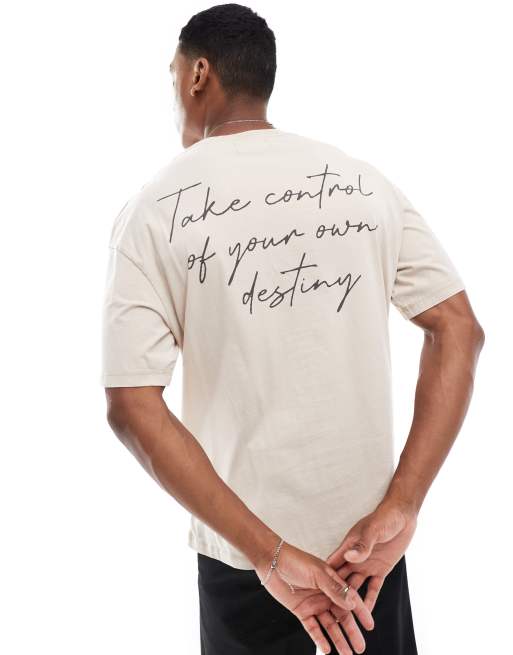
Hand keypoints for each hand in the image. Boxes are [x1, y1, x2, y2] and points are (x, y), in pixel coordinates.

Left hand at [255, 540, 374, 653]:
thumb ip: (334, 589)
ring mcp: (314, 604)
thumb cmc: (295, 560)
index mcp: (332, 582)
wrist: (272, 562)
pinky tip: (326, 649)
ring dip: (338, 639)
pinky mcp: (301, 611)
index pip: (351, 599)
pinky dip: (319, 639)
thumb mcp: (317, 573)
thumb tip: (352, 603)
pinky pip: (313, 628)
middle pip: (342, 616)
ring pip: (329, 625)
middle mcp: (325, 595)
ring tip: (347, 654)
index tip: (370, 625)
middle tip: (360, 647)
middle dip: (352, 632)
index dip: (361, 612)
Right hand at [325, 497, 417, 617]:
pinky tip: (366, 613)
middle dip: (333, 596)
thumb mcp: (373, 530)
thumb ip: (362, 545)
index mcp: (347, 548)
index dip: (321, 580)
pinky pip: (373, 588)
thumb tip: (349, 556)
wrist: (402, 516)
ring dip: (351, 601)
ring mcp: (366, 565)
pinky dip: (370, 600)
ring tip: (344, 619)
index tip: (311, 595)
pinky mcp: (380, 570)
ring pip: (355, 587)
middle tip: (325, 615)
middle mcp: (354, 559)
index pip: (330, 566)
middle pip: (340, 580)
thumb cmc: (384, 518)